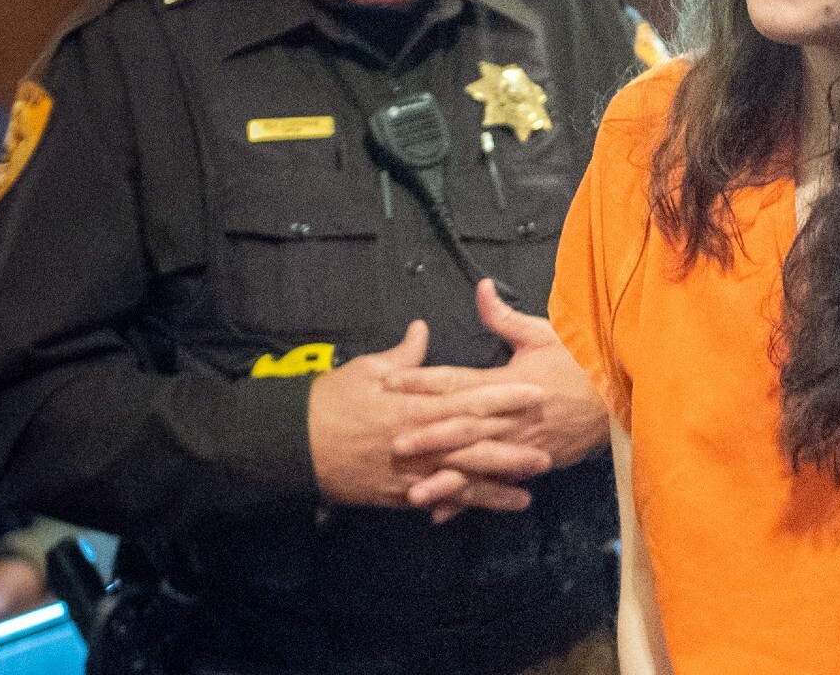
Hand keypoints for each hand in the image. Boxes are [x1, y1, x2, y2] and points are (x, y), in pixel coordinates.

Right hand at [308, 320, 542, 511]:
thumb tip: (422, 331)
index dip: (505, 396)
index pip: (470, 398)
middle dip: (512, 447)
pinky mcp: (398, 494)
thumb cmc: (329, 402)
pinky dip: (465, 505)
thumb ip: (403, 356)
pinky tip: (488, 509)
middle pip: (474, 443)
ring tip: (530, 488)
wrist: (291, 446)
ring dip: (497, 484)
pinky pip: (438, 500)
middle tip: (549, 449)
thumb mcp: (367, 369)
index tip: (535, 391)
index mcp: (414, 405)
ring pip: (462, 479)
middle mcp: (418, 440)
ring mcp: (409, 471)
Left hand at [386, 280, 609, 515]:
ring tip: (413, 490)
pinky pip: (495, 483)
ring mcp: (523, 444)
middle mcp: (514, 416)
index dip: (426, 381)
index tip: (393, 381)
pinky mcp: (531, 464)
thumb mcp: (543, 333)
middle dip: (430, 435)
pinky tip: (443, 512)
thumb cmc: (578, 362)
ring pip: (479, 462)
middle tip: (395, 442)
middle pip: (466, 426)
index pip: (461, 381)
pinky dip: (470, 499)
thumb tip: (480, 287)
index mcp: (511, 381)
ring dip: (446, 477)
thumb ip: (505, 317)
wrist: (619, 396)